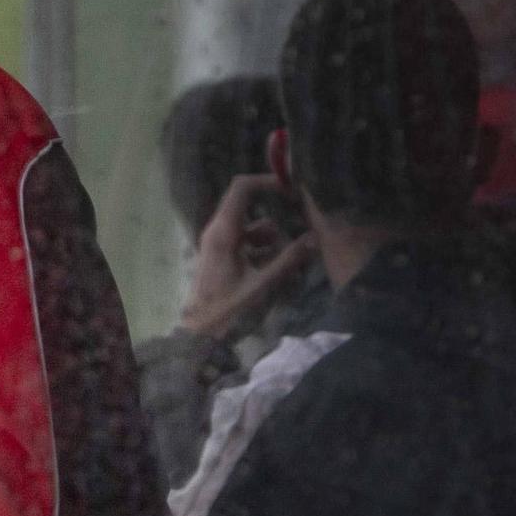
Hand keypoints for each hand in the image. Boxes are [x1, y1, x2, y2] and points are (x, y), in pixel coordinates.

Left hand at [179, 174, 314, 340]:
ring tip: (292, 256)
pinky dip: (263, 248)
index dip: (266, 181)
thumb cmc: (228, 309)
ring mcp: (218, 243)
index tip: (291, 187)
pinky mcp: (222, 256)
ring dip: (271, 237)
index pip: (241, 188)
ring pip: (251, 227)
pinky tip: (279, 267)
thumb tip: (315, 238)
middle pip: (248, 205)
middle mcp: (218, 231)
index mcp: (223, 231)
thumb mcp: (262, 284)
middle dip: (275, 211)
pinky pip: (246, 242)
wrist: (200, 334)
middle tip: (302, 218)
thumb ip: (289, 260)